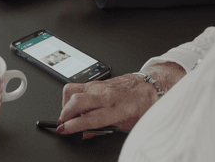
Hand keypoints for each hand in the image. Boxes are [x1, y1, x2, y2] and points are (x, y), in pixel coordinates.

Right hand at [56, 62, 185, 135]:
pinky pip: (78, 86)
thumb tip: (86, 134)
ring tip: (69, 113)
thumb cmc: (144, 104)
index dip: (74, 125)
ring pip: (72, 89)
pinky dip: (72, 96)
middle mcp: (107, 95)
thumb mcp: (128, 125)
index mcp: (118, 108)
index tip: (64, 129)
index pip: (90, 118)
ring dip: (66, 103)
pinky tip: (77, 104)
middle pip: (76, 101)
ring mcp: (100, 86)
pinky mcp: (97, 81)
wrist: (151, 85)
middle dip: (64, 113)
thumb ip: (105, 129)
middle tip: (63, 122)